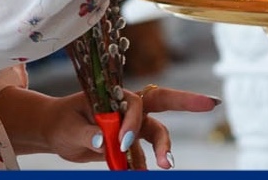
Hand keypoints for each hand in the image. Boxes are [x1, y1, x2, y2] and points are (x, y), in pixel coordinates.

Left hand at [0, 86, 219, 168]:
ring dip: (163, 148)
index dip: (133, 123)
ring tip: (166, 166)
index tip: (122, 143)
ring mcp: (131, 124)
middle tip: (210, 104)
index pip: (135, 104)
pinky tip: (139, 172)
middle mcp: (127, 107)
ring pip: (157, 132)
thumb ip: (89, 135)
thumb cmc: (62, 123)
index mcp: (113, 96)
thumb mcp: (70, 129)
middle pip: (162, 101)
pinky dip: (143, 164)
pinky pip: (143, 153)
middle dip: (187, 101)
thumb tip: (104, 142)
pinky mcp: (129, 141)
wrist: (57, 132)